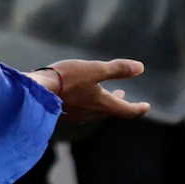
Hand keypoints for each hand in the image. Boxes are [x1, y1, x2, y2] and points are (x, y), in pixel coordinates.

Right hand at [31, 59, 149, 123]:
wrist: (38, 91)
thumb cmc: (68, 78)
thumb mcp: (95, 69)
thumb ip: (117, 69)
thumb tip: (140, 68)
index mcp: (103, 105)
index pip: (127, 111)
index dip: (138, 109)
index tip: (146, 106)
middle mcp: (92, 114)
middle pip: (111, 111)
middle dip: (119, 103)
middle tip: (123, 95)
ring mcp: (77, 115)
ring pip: (95, 111)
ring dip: (102, 103)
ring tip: (101, 93)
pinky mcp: (64, 113)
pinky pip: (82, 110)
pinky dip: (88, 103)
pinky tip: (80, 96)